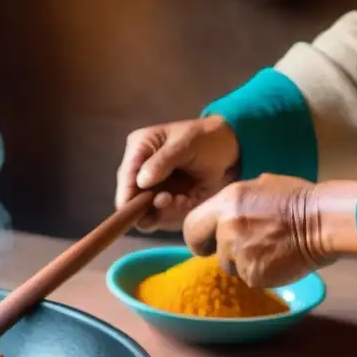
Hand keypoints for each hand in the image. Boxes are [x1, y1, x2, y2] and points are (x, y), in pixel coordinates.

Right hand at [115, 116, 240, 231]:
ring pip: (146, 212)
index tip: (145, 209)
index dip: (129, 197)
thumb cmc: (207, 139)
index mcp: (139, 149)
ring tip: (184, 199)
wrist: (231, 149)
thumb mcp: (186, 143)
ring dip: (164, 212)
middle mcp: (140, 170)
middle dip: (150, 206)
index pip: (125, 178)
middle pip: (131, 200)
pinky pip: (162, 218)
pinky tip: (188, 201)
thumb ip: (162, 161)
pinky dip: (175, 214)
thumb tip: (141, 181)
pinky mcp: (165, 202)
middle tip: (172, 199)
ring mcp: (152, 188)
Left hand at [182, 174, 356, 287]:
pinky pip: (249, 277)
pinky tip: (278, 260)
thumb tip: (227, 209)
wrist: (326, 221)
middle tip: (227, 252)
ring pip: (228, 264)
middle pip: (198, 245)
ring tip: (270, 249)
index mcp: (228, 200)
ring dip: (243, 261)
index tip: (206, 241)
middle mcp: (226, 225)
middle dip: (208, 251)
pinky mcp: (252, 272)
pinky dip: (261, 273)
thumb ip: (238, 201)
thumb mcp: (263, 186)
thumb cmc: (300, 202)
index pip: (192, 223)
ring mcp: (237, 250)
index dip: (198, 234)